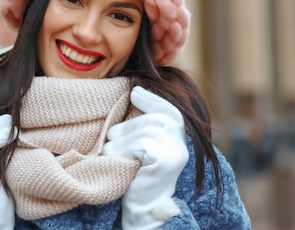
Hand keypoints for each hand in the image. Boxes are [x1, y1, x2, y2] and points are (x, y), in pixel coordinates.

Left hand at [103, 86, 188, 229]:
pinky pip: (140, 145)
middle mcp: (181, 144)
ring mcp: (176, 152)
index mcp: (178, 138)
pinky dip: (124, 152)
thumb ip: (143, 122)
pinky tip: (122, 162)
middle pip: (151, 120)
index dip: (151, 99)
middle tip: (113, 142)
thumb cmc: (137, 171)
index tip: (134, 92)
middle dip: (126, 129)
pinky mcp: (165, 161)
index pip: (169, 110)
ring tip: (114, 155)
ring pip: (142, 133)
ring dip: (120, 144)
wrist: (142, 206)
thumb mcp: (143, 143)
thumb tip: (135, 89)